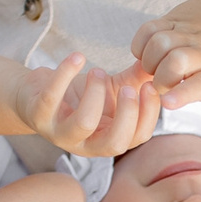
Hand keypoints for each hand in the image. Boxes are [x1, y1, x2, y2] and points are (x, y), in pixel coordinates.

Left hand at [17, 55, 160, 157]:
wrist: (35, 92)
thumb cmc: (79, 94)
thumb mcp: (112, 89)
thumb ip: (136, 80)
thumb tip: (165, 65)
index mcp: (107, 139)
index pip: (136, 138)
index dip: (147, 116)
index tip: (151, 87)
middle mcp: (85, 143)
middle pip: (114, 144)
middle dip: (127, 115)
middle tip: (128, 87)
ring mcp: (59, 133)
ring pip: (83, 124)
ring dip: (95, 94)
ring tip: (97, 70)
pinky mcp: (38, 115)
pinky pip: (51, 98)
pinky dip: (64, 74)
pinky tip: (77, 57)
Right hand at [130, 1, 200, 148]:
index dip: (185, 93)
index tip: (168, 103)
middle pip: (177, 60)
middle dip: (163, 78)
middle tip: (164, 86)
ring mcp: (189, 32)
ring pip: (161, 43)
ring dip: (150, 60)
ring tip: (155, 71)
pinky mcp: (173, 19)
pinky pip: (149, 28)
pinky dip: (141, 43)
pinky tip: (147, 54)